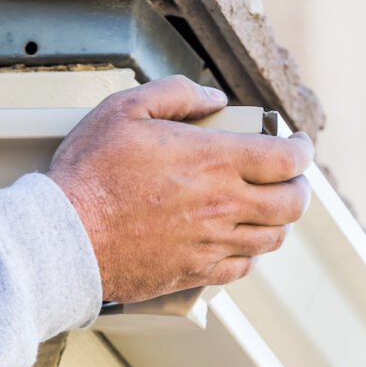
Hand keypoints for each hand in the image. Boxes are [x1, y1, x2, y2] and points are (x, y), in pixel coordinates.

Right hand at [47, 75, 314, 302]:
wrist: (64, 237)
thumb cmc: (89, 175)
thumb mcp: (124, 109)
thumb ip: (174, 94)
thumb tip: (211, 98)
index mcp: (214, 161)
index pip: (287, 159)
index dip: (301, 150)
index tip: (296, 145)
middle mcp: (222, 205)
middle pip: (292, 204)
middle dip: (299, 188)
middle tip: (289, 180)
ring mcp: (210, 243)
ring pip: (271, 238)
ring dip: (276, 222)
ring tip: (265, 210)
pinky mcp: (192, 272)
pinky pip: (240, 269)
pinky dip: (248, 255)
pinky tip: (236, 244)